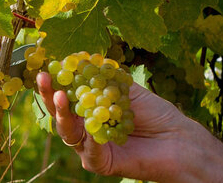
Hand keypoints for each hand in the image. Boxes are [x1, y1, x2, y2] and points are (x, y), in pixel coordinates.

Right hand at [37, 72, 208, 181]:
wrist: (179, 139)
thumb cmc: (156, 114)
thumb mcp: (131, 91)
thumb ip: (108, 80)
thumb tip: (83, 58)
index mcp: (92, 111)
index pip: (68, 96)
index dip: (57, 82)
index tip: (48, 65)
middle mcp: (87, 130)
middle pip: (62, 114)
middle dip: (51, 95)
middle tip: (44, 77)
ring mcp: (91, 148)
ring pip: (70, 133)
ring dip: (64, 114)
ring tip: (60, 96)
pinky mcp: (101, 163)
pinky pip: (91, 152)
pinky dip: (91, 139)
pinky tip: (91, 128)